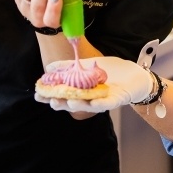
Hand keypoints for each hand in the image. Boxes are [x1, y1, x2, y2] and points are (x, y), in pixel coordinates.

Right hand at [36, 56, 154, 112]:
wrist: (134, 73)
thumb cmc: (110, 71)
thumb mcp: (86, 65)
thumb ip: (68, 67)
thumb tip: (48, 68)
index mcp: (80, 92)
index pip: (61, 96)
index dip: (49, 97)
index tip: (38, 94)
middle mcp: (89, 99)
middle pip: (71, 104)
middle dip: (61, 103)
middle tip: (52, 100)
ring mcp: (102, 100)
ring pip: (88, 106)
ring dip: (78, 105)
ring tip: (69, 102)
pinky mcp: (116, 99)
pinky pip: (107, 103)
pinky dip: (100, 103)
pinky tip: (93, 101)